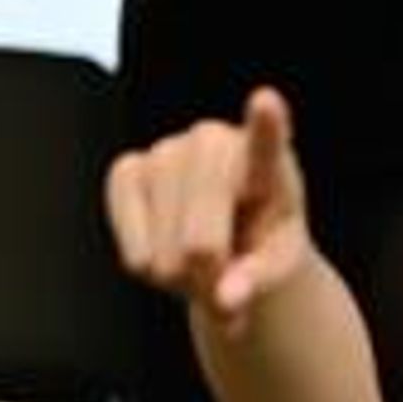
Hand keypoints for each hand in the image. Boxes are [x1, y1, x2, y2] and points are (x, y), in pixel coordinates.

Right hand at [105, 87, 315, 336]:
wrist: (226, 234)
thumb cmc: (260, 243)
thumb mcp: (275, 267)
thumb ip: (257, 282)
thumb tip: (226, 300)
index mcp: (269, 163)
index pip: (267, 142)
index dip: (266, 123)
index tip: (266, 101)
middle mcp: (215, 142)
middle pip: (201, 241)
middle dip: (210, 278)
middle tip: (224, 277)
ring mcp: (167, 151)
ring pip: (162, 252)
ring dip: (178, 274)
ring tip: (197, 257)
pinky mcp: (126, 169)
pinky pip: (130, 244)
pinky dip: (146, 265)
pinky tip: (164, 245)